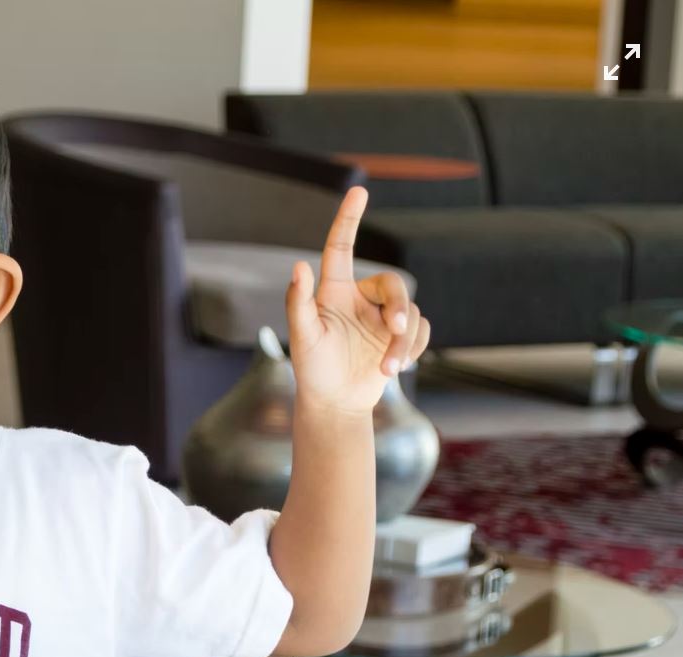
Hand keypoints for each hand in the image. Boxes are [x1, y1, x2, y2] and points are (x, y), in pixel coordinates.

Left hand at [284, 186, 430, 415]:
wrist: (335, 403)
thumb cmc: (313, 369)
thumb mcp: (303, 338)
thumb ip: (299, 303)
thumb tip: (298, 267)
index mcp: (335, 291)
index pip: (341, 247)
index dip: (349, 218)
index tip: (359, 190)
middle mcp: (361, 298)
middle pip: (394, 285)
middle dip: (400, 309)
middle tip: (396, 331)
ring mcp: (383, 316)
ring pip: (412, 312)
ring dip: (403, 342)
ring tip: (388, 368)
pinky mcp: (400, 335)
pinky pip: (422, 330)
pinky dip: (412, 349)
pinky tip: (395, 368)